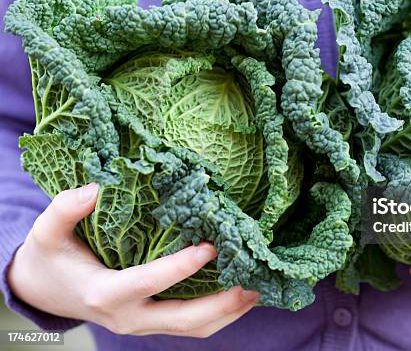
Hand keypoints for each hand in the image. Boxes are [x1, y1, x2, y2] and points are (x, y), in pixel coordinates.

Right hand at [8, 184, 258, 336]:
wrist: (45, 292)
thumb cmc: (50, 259)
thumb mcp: (47, 233)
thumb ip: (64, 209)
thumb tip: (95, 188)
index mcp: (105, 293)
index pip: (148, 283)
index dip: (180, 268)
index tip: (210, 247)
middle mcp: (128, 317)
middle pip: (183, 319)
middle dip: (222, 304)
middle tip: (253, 281)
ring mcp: (142, 324)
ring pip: (193, 329)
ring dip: (229, 312)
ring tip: (259, 289)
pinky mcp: (152, 322)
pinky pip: (191, 326)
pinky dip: (219, 314)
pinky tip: (240, 294)